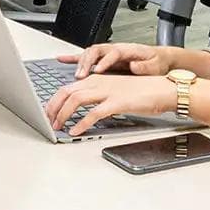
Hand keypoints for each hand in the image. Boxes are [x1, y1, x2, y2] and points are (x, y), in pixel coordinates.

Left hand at [45, 74, 178, 136]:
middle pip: (66, 92)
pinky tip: (76, 130)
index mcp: (97, 78)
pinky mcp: (117, 102)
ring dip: (63, 114)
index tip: (48, 112)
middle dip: (53, 107)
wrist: (162, 90)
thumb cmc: (141, 92)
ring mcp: (107, 91)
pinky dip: (81, 122)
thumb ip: (97, 96)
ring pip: (76, 100)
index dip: (54, 100)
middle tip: (47, 120)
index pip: (67, 87)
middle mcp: (99, 82)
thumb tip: (81, 108)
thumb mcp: (114, 90)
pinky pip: (94, 113)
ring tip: (58, 126)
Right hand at [59, 42, 175, 78]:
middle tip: (81, 75)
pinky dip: (73, 58)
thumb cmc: (156, 62)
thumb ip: (146, 66)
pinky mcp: (103, 59)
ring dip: (81, 63)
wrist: (159, 58)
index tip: (98, 71)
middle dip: (87, 62)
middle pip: (96, 51)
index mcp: (127, 50)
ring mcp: (108, 53)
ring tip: (76, 75)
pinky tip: (62, 59)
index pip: (112, 53)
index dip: (105, 61)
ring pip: (89, 53)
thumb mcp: (155, 65)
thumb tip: (135, 66)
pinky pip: (86, 56)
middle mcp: (114, 49)